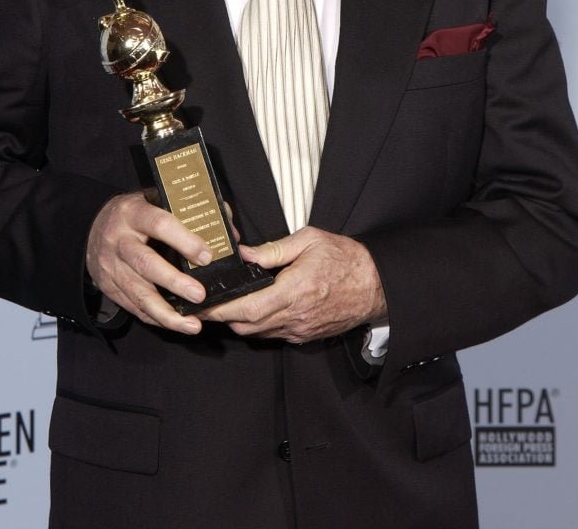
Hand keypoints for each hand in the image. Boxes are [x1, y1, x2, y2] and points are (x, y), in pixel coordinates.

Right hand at [86, 189, 213, 333]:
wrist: (92, 228)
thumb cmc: (135, 214)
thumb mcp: (155, 201)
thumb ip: (191, 213)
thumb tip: (229, 232)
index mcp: (133, 212)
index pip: (160, 225)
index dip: (184, 241)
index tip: (207, 256)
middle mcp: (119, 239)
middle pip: (146, 263)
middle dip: (175, 282)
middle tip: (200, 295)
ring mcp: (111, 265)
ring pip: (138, 292)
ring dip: (167, 312)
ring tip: (192, 324)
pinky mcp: (109, 286)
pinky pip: (133, 306)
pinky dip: (156, 318)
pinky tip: (176, 324)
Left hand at [204, 227, 386, 343]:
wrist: (375, 285)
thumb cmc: (345, 258)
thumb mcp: (309, 241)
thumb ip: (273, 249)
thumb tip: (244, 254)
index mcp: (294, 291)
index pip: (247, 308)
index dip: (220, 310)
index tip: (202, 305)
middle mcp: (295, 316)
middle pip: (246, 326)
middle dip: (223, 317)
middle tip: (205, 304)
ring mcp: (300, 330)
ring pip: (257, 334)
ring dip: (239, 323)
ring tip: (226, 305)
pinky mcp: (305, 336)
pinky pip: (273, 335)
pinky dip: (258, 326)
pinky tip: (254, 310)